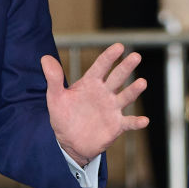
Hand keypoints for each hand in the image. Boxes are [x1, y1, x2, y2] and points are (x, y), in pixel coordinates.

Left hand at [42, 43, 147, 166]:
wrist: (69, 141)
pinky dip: (137, 122)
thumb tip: (44, 58)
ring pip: (125, 97)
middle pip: (117, 77)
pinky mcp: (116, 125)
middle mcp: (104, 93)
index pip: (101, 66)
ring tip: (142, 82)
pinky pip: (129, 122)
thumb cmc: (63, 116)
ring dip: (134, 90)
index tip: (118, 46)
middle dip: (126, 67)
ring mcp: (112, 108)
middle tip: (135, 56)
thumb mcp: (55, 97)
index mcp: (90, 83)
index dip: (109, 56)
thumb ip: (53, 78)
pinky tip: (144, 120)